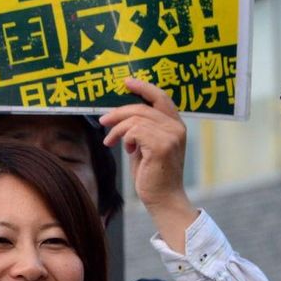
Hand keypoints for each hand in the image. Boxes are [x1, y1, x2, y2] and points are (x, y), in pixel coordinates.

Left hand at [100, 78, 196, 252]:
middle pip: (141, 108)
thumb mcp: (146, 146)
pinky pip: (134, 131)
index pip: (161, 97)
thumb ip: (141, 130)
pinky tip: (124, 149)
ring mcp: (171, 136)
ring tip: (110, 141)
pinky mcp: (161, 146)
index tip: (126, 82)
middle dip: (117, 113)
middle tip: (103, 121)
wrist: (163, 198)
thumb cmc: (153, 174)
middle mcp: (177, 128)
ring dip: (117, 130)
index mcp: (176, 125)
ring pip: (135, 119)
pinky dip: (123, 137)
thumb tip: (122, 117)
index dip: (143, 87)